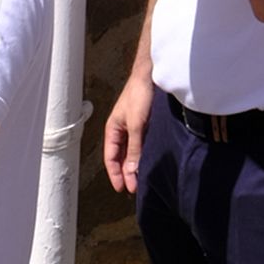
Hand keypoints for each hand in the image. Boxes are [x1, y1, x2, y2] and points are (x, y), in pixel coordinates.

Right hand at [103, 67, 154, 192]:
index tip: (122, 189)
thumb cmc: (140, 94)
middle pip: (122, 156)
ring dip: (135, 164)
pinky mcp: (145, 123)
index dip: (115, 174)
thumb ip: (134, 149)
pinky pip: (142, 143)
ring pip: (133, 151)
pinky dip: (144, 154)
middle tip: (134, 188)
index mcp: (113, 129)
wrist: (153, 73)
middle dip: (126, 172)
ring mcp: (134, 126)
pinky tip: (150, 161)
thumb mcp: (136, 125)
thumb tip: (131, 173)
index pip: (111, 158)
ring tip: (142, 179)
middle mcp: (122, 129)